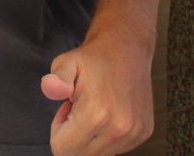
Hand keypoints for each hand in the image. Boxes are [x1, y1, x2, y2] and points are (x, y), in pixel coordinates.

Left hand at [43, 31, 154, 155]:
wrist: (128, 48)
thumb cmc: (94, 58)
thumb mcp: (66, 63)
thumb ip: (55, 80)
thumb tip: (50, 88)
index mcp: (96, 114)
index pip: (62, 150)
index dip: (57, 131)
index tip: (65, 109)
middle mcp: (119, 129)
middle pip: (79, 155)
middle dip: (72, 136)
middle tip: (77, 108)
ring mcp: (134, 133)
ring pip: (98, 154)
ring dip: (89, 137)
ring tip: (92, 109)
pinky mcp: (143, 133)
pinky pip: (115, 149)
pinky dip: (105, 136)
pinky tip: (106, 112)